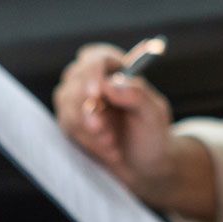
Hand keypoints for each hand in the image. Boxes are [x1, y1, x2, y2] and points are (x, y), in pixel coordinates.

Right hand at [53, 44, 180, 201]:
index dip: (92, 73)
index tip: (96, 93)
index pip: (96, 58)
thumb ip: (138, 95)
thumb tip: (112, 83)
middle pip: (75, 81)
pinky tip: (109, 150)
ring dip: (90, 129)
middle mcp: (94, 79)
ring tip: (113, 144)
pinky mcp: (70, 120)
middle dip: (88, 109)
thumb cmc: (153, 134)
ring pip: (68, 105)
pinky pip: (68, 125)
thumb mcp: (154, 115)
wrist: (144, 164)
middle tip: (103, 130)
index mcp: (118, 68)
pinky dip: (89, 141)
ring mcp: (77, 99)